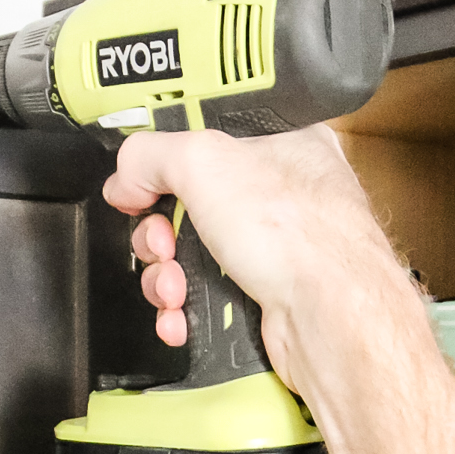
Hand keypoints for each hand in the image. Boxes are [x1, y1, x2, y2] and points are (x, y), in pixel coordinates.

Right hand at [102, 122, 396, 394]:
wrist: (329, 316)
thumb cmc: (299, 233)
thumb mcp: (203, 161)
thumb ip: (150, 156)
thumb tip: (125, 176)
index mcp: (281, 144)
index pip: (206, 138)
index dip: (167, 160)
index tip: (141, 179)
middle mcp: (280, 196)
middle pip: (189, 204)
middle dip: (160, 232)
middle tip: (162, 242)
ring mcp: (273, 251)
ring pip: (191, 258)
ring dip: (166, 277)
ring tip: (173, 286)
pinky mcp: (262, 298)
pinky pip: (204, 300)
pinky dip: (184, 311)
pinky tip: (181, 315)